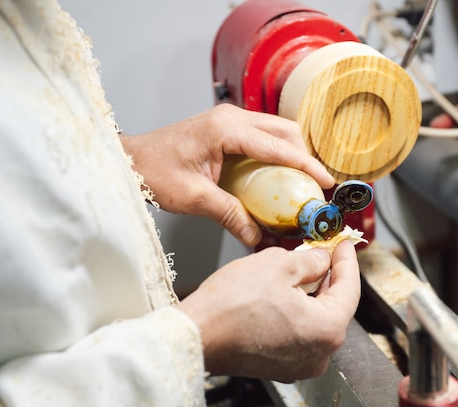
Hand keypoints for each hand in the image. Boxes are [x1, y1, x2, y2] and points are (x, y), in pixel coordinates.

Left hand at [120, 103, 334, 245]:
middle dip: (304, 156)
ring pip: (276, 130)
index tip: (327, 181)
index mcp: (226, 130)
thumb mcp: (194, 198)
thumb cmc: (154, 173)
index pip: (279, 146)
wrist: (130, 160)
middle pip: (285, 130)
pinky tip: (276, 175)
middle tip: (313, 185)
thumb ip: (229, 214)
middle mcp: (232, 118)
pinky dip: (276, 152)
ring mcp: (229, 120)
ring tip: (298, 182)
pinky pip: (262, 136)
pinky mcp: (226, 128)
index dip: (307, 164)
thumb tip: (256, 237)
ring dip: (292, 152)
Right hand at [176, 240, 359, 382]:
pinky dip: (297, 311)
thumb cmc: (231, 306)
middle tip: (324, 252)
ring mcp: (299, 364)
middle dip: (329, 276)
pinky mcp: (280, 365)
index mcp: (327, 330)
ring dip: (312, 293)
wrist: (196, 335)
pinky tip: (286, 292)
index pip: (350, 288)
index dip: (347, 260)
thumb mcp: (279, 264)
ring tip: (302, 267)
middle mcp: (319, 354)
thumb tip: (320, 259)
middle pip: (334, 306)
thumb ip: (311, 260)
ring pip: (316, 320)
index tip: (344, 244)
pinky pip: (299, 332)